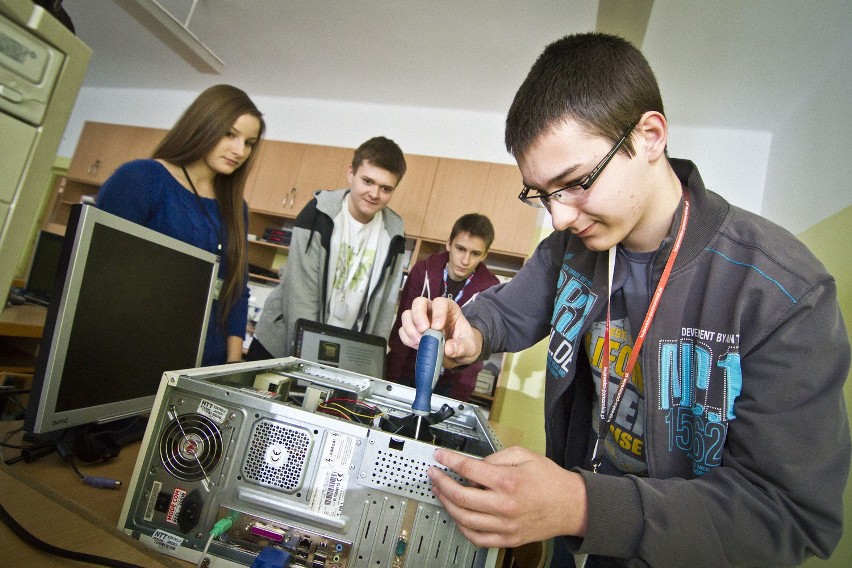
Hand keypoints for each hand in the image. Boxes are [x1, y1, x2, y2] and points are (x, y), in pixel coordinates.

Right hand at [398, 296, 481, 367]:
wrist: (459, 355)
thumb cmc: (466, 345)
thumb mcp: (470, 347)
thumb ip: (462, 347)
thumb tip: (448, 348)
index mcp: (449, 308)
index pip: (439, 302)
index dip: (437, 312)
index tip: (437, 327)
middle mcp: (432, 310)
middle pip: (418, 302)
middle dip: (418, 316)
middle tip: (423, 330)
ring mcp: (420, 320)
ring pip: (407, 315)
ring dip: (410, 328)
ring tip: (419, 342)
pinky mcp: (413, 331)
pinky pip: (403, 331)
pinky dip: (406, 338)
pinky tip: (416, 346)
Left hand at [427, 446, 588, 548]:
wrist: (572, 505)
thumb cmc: (551, 481)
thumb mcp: (525, 455)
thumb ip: (497, 456)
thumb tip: (475, 463)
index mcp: (508, 481)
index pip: (469, 469)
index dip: (450, 460)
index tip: (440, 456)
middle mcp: (504, 505)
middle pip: (460, 496)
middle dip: (441, 483)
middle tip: (434, 474)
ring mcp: (505, 525)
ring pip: (464, 518)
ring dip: (446, 504)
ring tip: (440, 492)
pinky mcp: (508, 539)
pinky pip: (476, 538)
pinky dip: (462, 527)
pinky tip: (457, 515)